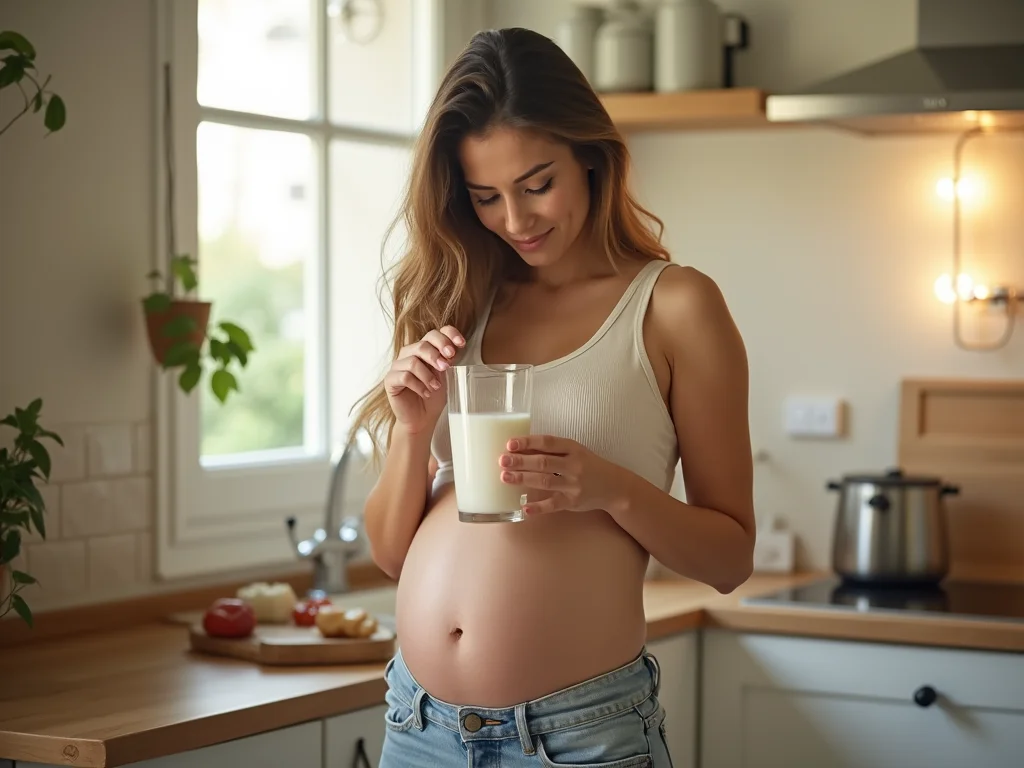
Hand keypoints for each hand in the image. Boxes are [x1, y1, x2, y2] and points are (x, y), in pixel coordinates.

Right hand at [384, 326, 464, 433]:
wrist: (422, 418)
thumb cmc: (434, 395)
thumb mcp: (446, 376)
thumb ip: (447, 361)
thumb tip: (455, 349)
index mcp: (424, 349)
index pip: (434, 333)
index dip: (448, 335)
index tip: (461, 344)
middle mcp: (409, 354)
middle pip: (423, 344)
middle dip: (437, 354)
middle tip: (446, 367)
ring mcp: (398, 366)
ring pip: (413, 361)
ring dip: (428, 375)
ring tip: (436, 387)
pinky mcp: (390, 380)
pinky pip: (404, 376)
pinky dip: (418, 385)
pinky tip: (426, 393)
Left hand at [498, 435, 621, 514]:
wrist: (613, 486)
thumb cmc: (588, 465)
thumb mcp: (574, 452)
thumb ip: (551, 450)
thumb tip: (520, 449)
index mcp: (573, 448)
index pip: (548, 442)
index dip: (528, 442)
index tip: (510, 443)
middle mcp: (574, 465)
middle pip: (544, 462)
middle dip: (521, 461)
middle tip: (502, 460)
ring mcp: (573, 485)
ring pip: (545, 481)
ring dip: (523, 479)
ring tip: (505, 477)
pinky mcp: (573, 502)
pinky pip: (553, 505)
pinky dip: (539, 507)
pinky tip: (524, 507)